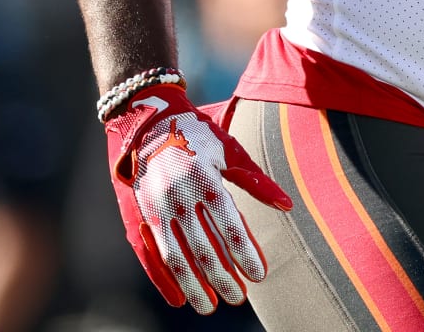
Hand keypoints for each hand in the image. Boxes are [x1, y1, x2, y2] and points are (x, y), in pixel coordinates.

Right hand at [103, 84, 291, 311]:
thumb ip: (256, 180)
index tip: (259, 275)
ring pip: (176, 256)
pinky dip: (162, 279)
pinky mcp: (136, 214)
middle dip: (223, 276)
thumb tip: (288, 205)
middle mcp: (177, 195)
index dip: (245, 253)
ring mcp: (153, 207)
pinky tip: (178, 299)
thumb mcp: (229, 150)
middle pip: (204, 247)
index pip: (229, 225)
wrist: (146, 118)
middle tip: (239, 297)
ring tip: (210, 306)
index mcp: (204, 178)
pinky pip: (149, 254)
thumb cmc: (197, 134)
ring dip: (194, 285)